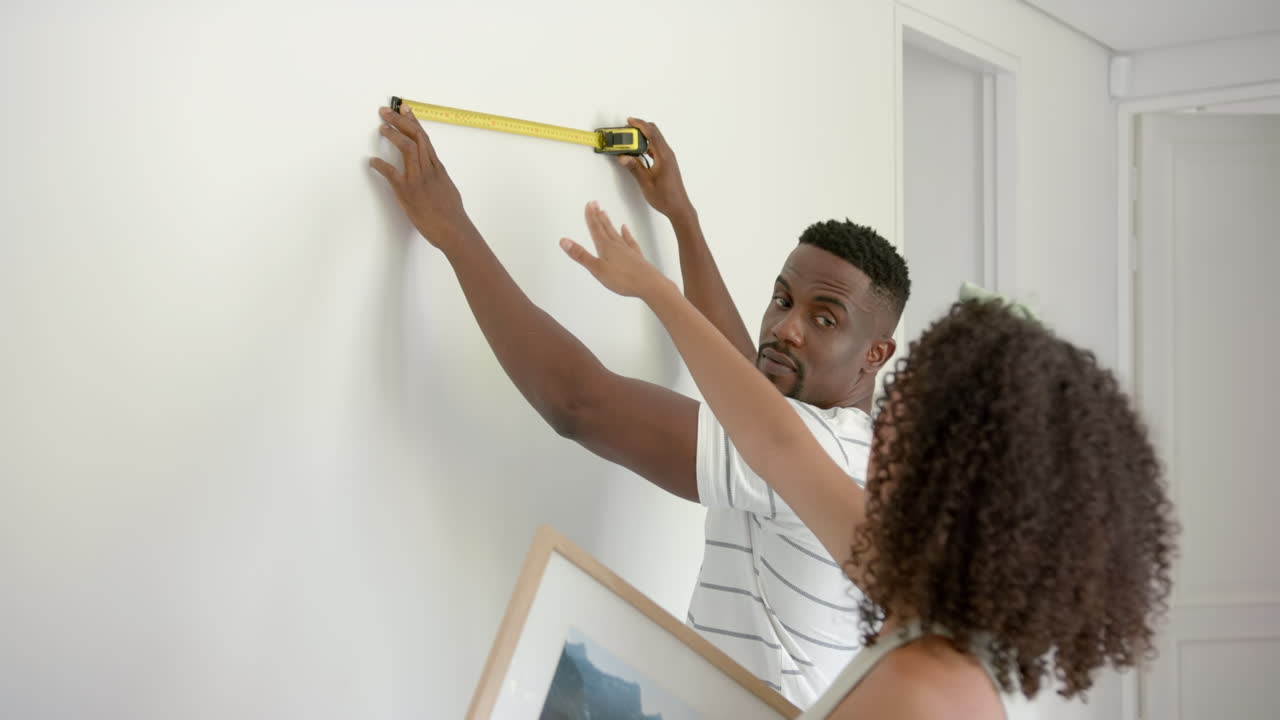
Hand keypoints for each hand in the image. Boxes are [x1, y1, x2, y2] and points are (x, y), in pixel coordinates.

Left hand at [369, 105, 475, 249]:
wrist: (453, 230)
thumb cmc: (452, 214)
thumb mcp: (448, 189)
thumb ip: (438, 177)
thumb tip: (433, 172)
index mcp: (437, 167)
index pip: (425, 137)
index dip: (414, 121)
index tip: (405, 109)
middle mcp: (429, 169)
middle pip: (415, 136)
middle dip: (400, 121)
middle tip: (386, 111)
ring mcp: (418, 178)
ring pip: (407, 148)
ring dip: (393, 135)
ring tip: (382, 127)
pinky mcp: (408, 191)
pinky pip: (391, 173)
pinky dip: (380, 165)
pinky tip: (372, 161)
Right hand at [560, 202, 668, 299]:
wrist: (650, 284)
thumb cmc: (623, 279)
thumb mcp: (597, 269)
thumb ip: (581, 255)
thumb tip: (564, 241)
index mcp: (605, 247)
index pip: (595, 229)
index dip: (590, 216)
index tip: (588, 204)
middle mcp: (617, 245)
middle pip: (605, 227)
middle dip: (598, 216)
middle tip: (594, 203)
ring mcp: (627, 250)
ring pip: (616, 233)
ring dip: (609, 223)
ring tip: (605, 213)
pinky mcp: (636, 256)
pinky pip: (629, 241)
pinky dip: (626, 234)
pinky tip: (625, 229)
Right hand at [617, 118, 693, 221]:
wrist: (679, 207)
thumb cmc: (665, 197)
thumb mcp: (646, 183)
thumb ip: (634, 168)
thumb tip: (623, 157)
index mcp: (664, 156)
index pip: (652, 133)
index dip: (640, 125)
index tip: (629, 121)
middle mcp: (667, 154)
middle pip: (654, 133)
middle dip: (640, 129)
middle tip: (626, 131)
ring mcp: (668, 158)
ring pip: (655, 141)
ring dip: (643, 138)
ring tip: (629, 142)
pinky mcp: (667, 163)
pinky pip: (656, 149)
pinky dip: (646, 146)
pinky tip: (637, 153)